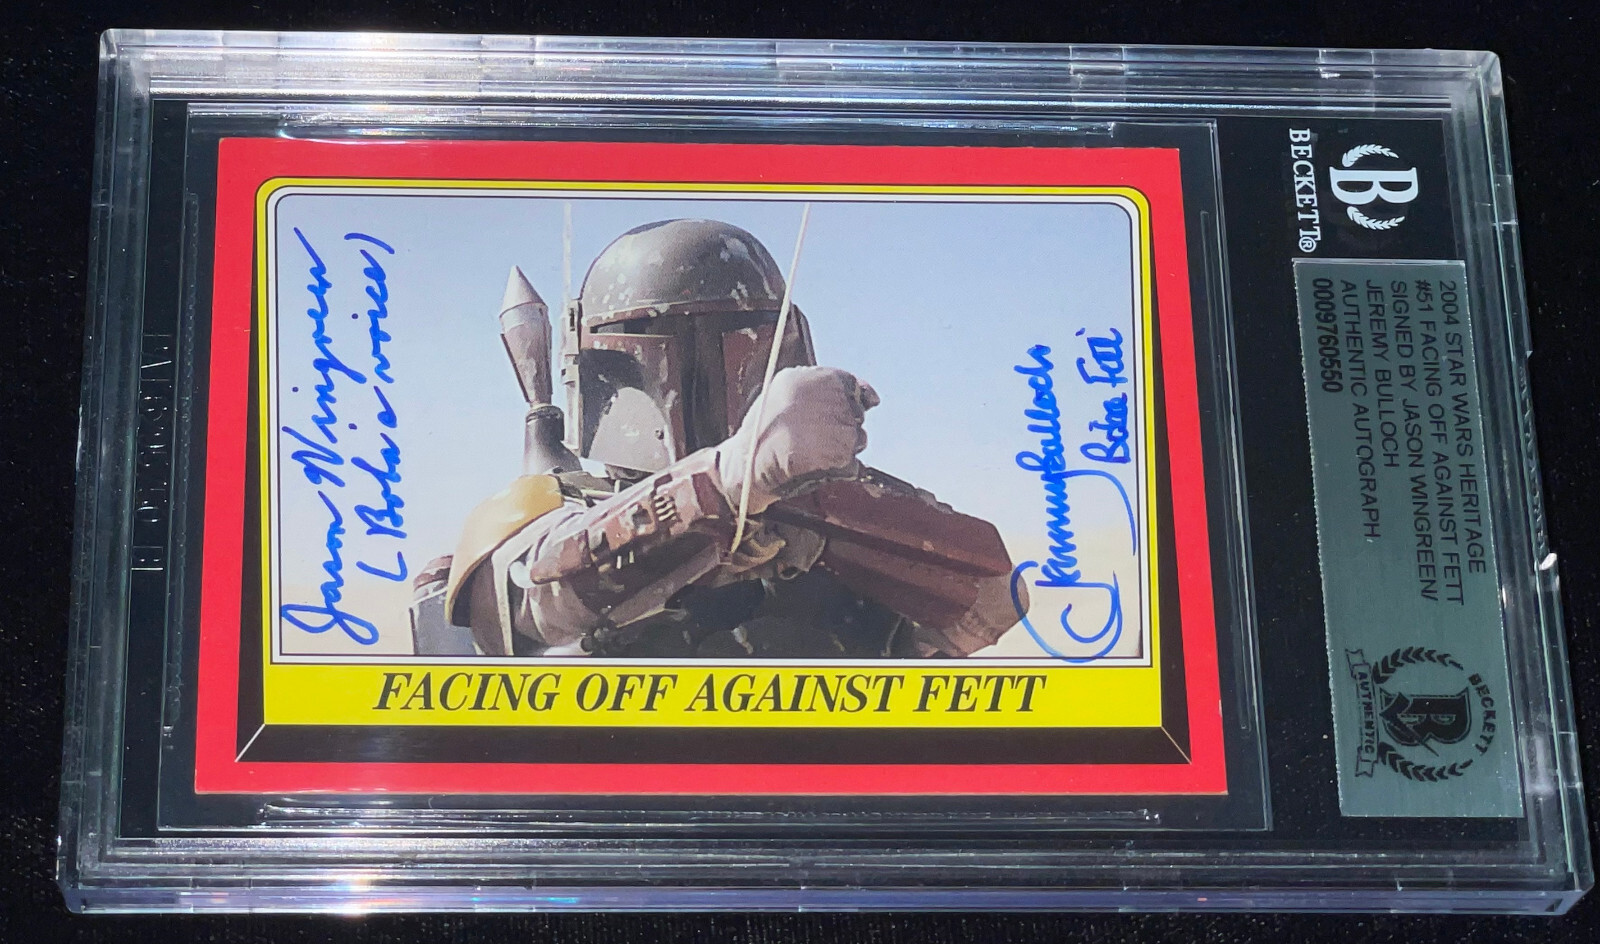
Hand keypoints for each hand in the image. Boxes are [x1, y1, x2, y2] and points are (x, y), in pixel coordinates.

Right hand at [717, 366, 879, 514]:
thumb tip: (867, 393)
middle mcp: (829, 399)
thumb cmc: (762, 430)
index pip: (850, 384)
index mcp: (814, 379)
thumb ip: (821, 385)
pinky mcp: (840, 455)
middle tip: (817, 436)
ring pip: (859, 438)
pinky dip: (841, 469)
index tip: (851, 407)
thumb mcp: (783, 390)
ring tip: (813, 452)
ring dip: (844, 447)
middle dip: (844, 425)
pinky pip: (853, 464)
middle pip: (856, 413)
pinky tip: (817, 466)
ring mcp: (837, 428)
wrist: (747, 462)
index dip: (853, 398)